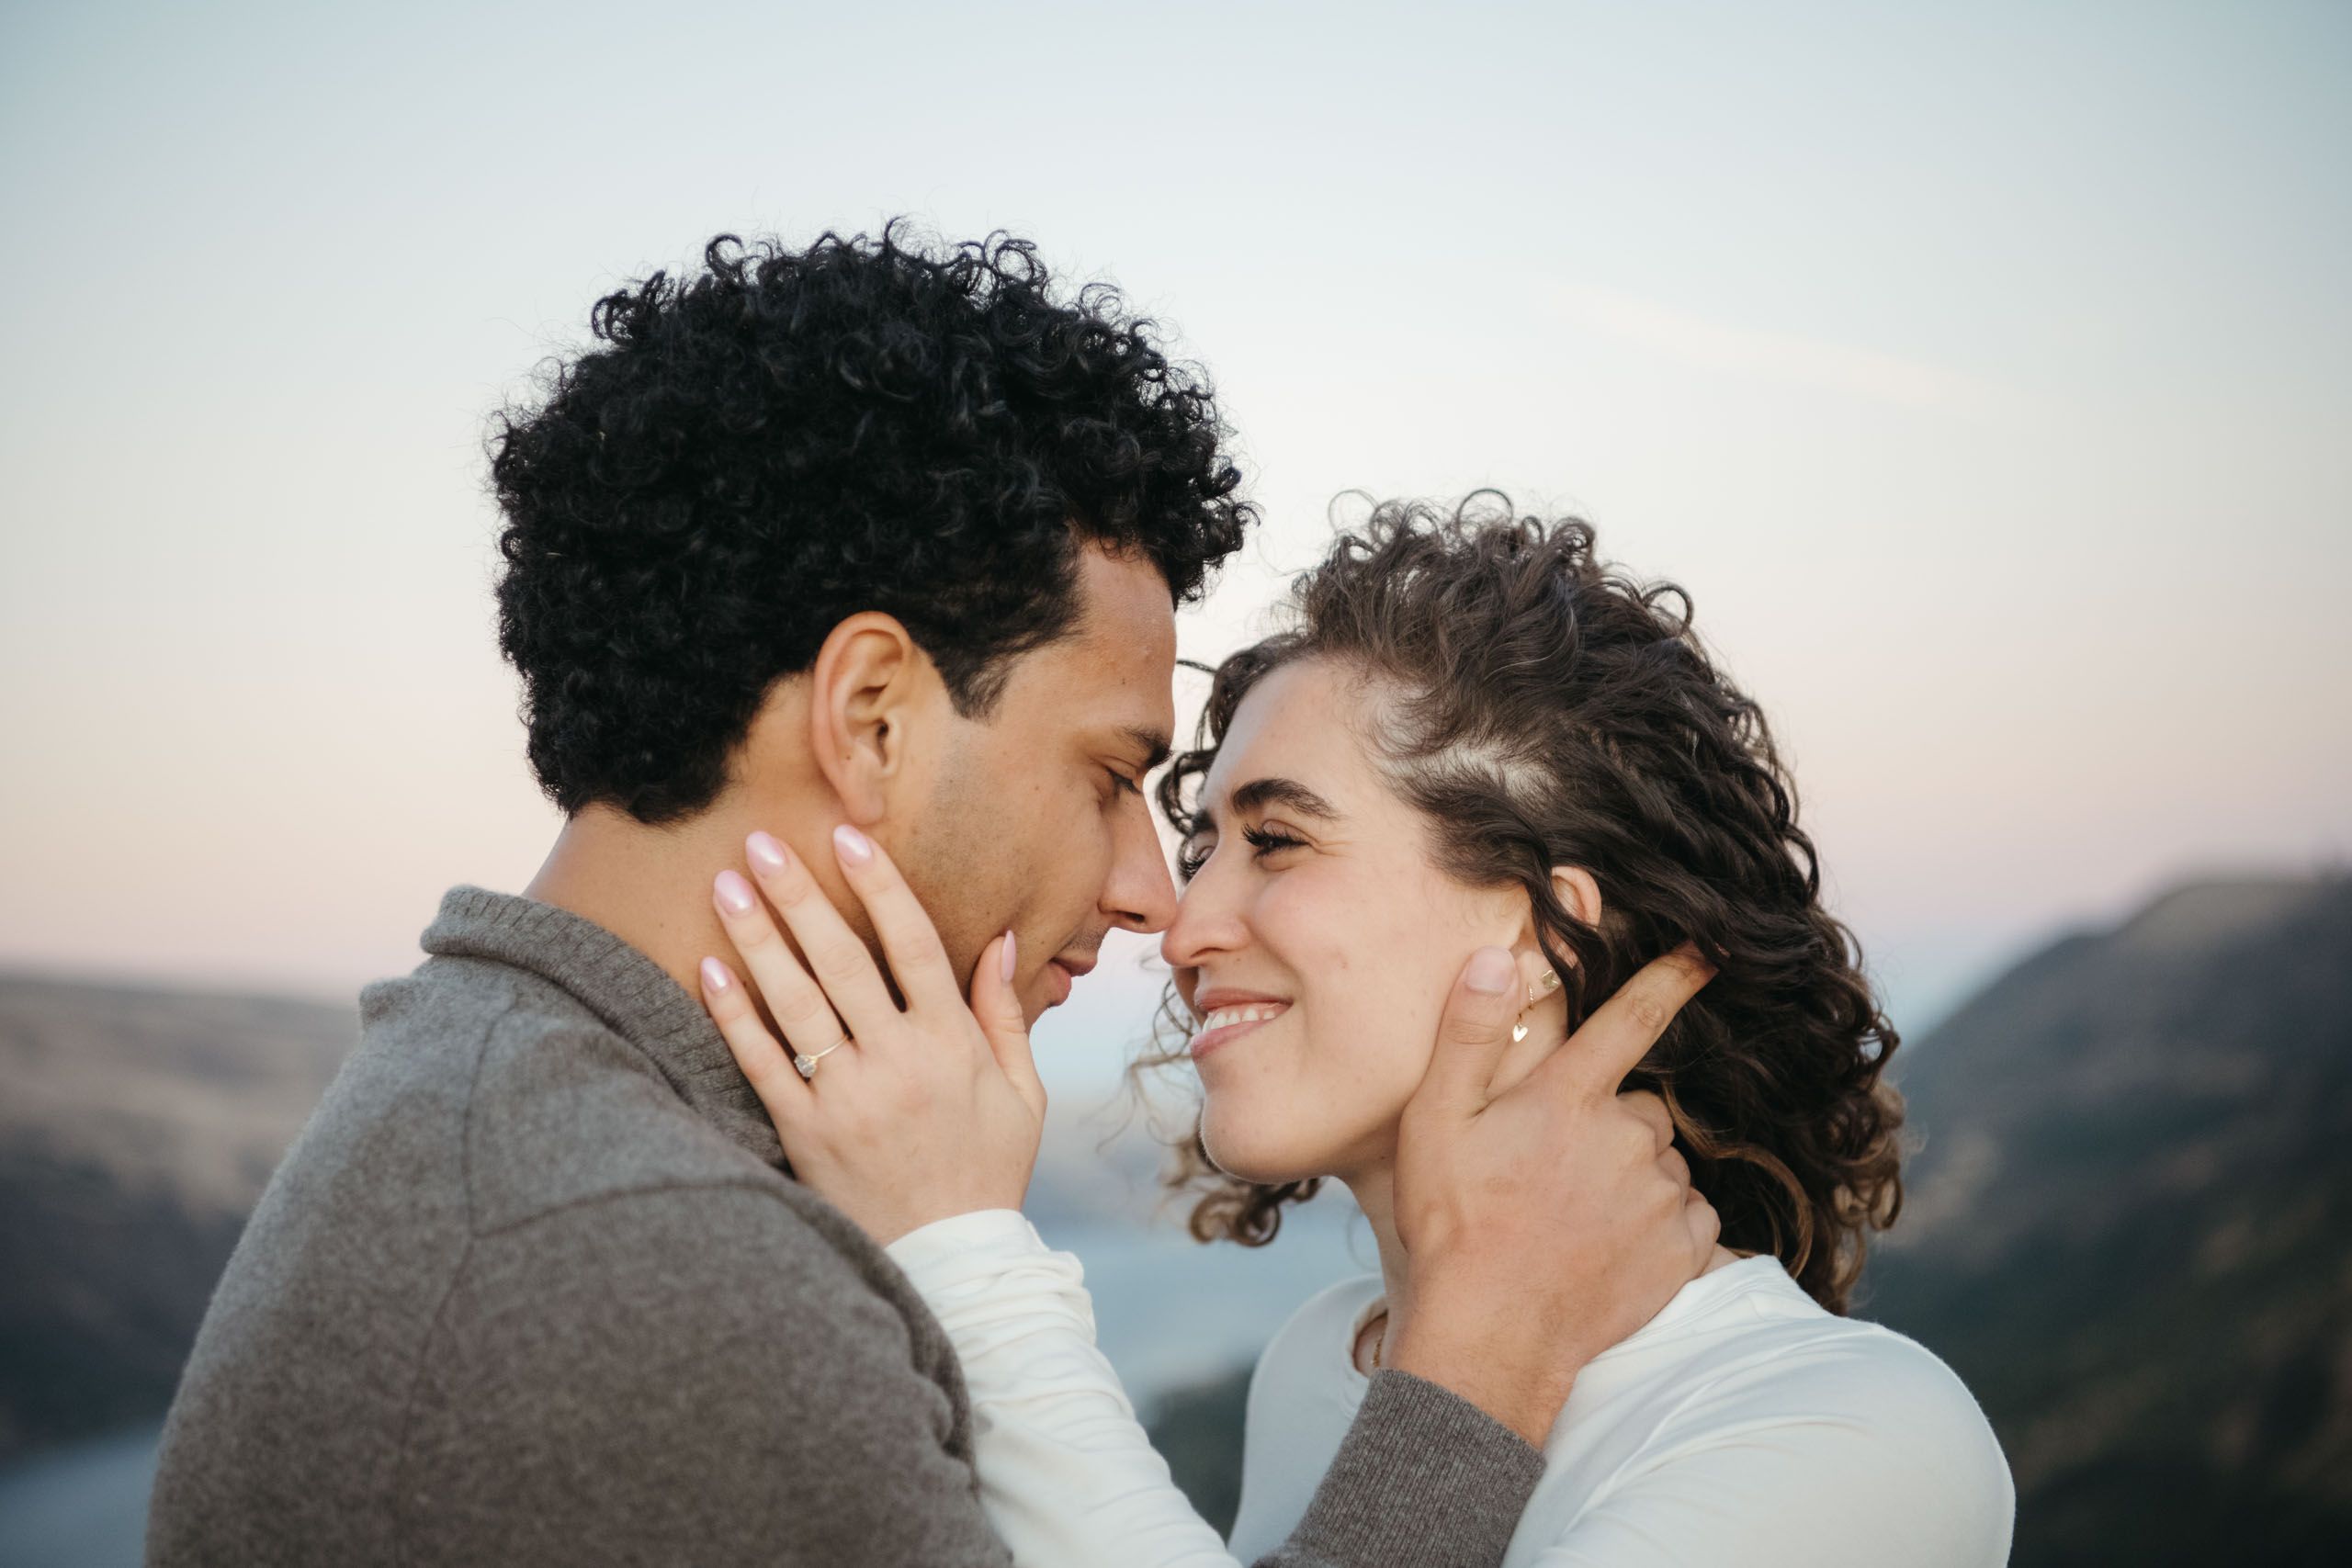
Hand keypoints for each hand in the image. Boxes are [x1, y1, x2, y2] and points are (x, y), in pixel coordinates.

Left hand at [698, 824, 1046, 1245]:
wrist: (950, 1264)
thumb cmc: (988, 1171)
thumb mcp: (1022, 1093)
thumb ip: (1006, 1015)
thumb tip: (1000, 942)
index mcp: (952, 1045)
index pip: (914, 946)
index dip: (880, 888)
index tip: (848, 837)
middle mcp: (898, 1063)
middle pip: (841, 961)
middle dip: (798, 895)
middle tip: (761, 842)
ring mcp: (848, 1099)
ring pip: (795, 1003)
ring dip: (757, 938)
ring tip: (725, 886)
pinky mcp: (806, 1134)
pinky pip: (763, 1065)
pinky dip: (735, 1016)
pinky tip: (710, 970)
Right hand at [1386, 945, 1719, 1446]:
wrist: (1492, 1333)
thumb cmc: (1453, 1224)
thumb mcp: (1435, 1121)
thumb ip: (1469, 1034)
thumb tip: (1497, 957)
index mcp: (1570, 1096)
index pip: (1634, 1017)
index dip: (1675, 977)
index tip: (1712, 949)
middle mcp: (1628, 1138)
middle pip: (1640, 1107)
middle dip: (1607, 1124)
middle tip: (1551, 1167)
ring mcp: (1660, 1196)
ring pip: (1661, 1163)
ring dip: (1631, 1176)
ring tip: (1572, 1215)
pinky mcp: (1682, 1251)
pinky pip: (1689, 1216)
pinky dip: (1661, 1223)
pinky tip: (1610, 1245)